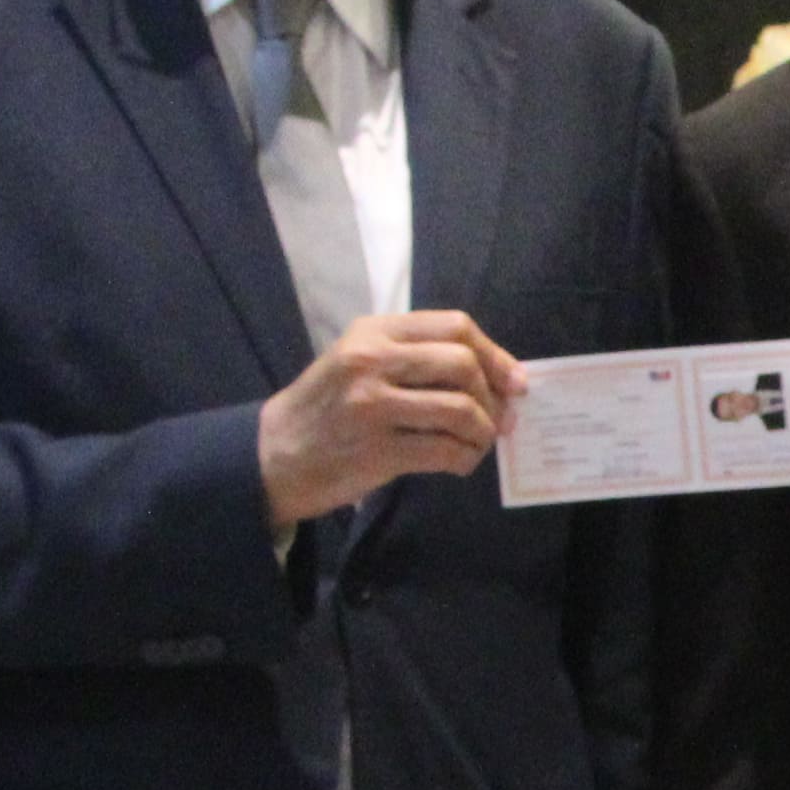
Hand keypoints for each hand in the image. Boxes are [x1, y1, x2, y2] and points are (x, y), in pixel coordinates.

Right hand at [259, 307, 523, 525]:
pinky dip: (464, 458)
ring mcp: (372, 405)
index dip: (495, 354)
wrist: (275, 454)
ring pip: (460, 410)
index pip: (455, 327)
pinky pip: (444, 450)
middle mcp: (372, 361)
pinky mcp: (377, 450)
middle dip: (492, 396)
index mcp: (373, 332)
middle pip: (463, 364)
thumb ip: (416, 358)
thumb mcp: (359, 361)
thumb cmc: (327, 407)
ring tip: (477, 443)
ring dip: (482, 432)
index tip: (514, 381)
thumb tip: (497, 376)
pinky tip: (459, 462)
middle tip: (497, 419)